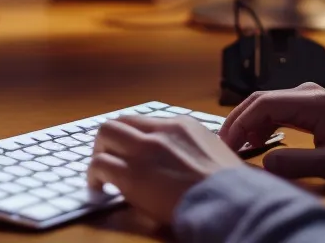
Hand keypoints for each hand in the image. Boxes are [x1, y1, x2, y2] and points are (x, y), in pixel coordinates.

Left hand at [87, 116, 243, 224]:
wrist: (230, 201)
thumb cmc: (230, 186)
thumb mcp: (217, 153)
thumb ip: (195, 149)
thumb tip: (187, 160)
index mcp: (182, 125)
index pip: (144, 122)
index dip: (132, 137)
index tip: (129, 151)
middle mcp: (160, 132)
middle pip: (119, 122)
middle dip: (109, 140)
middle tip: (108, 157)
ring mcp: (144, 151)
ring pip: (104, 135)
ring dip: (98, 153)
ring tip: (99, 172)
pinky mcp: (132, 174)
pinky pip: (99, 165)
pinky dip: (94, 176)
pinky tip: (99, 188)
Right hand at [221, 82, 324, 185]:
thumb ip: (297, 163)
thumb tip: (265, 161)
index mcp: (313, 101)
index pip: (264, 103)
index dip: (241, 123)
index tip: (228, 144)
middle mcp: (306, 92)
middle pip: (259, 100)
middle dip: (237, 122)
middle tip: (223, 146)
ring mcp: (305, 96)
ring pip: (263, 103)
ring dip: (247, 123)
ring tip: (237, 147)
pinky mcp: (305, 105)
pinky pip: (273, 110)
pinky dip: (259, 124)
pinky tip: (256, 142)